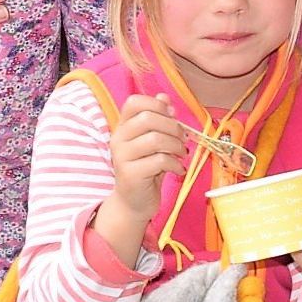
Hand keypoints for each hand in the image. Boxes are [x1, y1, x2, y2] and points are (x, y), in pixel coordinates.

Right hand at [108, 92, 187, 214]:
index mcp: (122, 127)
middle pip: (148, 118)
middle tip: (183, 138)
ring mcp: (122, 157)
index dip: (157, 105)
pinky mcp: (130, 174)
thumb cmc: (146, 169)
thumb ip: (157, 120)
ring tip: (181, 154)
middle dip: (173, 127)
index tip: (172, 116)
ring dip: (176, 146)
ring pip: (155, 139)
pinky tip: (177, 169)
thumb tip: (164, 98)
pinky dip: (175, 164)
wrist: (133, 203)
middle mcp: (118, 139)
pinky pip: (159, 161)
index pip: (134, 102)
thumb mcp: (152, 142)